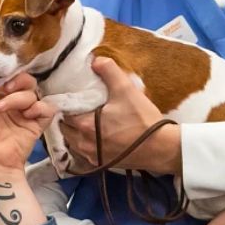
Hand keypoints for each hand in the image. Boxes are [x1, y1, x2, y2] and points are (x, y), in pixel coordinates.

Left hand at [0, 73, 54, 172]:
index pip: (9, 80)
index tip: (0, 80)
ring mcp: (25, 115)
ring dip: (19, 97)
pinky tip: (26, 115)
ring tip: (3, 108)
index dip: (7, 77)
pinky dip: (39, 108)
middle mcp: (13, 106)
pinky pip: (47, 109)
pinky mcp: (36, 126)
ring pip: (34, 94)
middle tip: (7, 88)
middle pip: (26, 83)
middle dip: (19, 81)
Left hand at [60, 57, 180, 174]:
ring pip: (72, 142)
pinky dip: (84, 144)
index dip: (67, 104)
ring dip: (75, 132)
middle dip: (69, 118)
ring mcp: (91, 156)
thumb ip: (109, 71)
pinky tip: (95, 136)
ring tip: (86, 121)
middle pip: (65, 128)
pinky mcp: (101, 164)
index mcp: (84, 125)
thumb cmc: (142, 120)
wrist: (161, 148)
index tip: (74, 98)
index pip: (64, 112)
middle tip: (79, 108)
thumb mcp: (126, 89)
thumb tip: (95, 60)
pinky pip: (83, 153)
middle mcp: (83, 143)